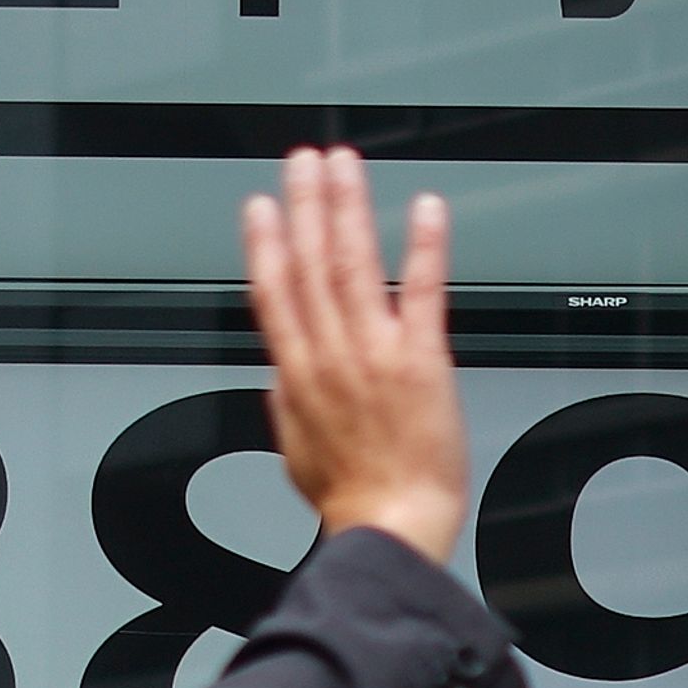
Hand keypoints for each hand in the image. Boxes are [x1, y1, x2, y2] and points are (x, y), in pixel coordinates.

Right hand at [242, 147, 466, 564]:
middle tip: (303, 161)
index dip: (264, 243)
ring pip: (353, 264)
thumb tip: (279, 378)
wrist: (392, 526)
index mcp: (297, 374)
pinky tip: (425, 208)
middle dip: (304, 205)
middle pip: (309, 263)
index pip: (274, 292)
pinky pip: (423, 291)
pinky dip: (424, 246)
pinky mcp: (422, 360)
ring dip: (348, 208)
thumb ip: (286, 405)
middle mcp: (331, 354)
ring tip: (344, 166)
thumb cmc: (351, 497)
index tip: (261, 206)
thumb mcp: (296, 451)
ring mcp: (375, 353)